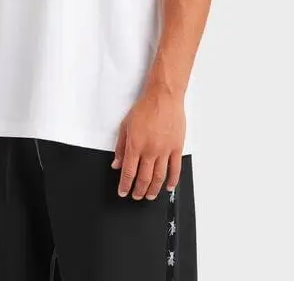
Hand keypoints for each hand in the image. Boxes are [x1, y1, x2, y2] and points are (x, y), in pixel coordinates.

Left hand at [111, 85, 184, 199]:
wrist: (163, 97)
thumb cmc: (145, 107)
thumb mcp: (125, 125)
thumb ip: (121, 147)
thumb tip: (116, 164)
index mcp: (136, 145)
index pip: (129, 173)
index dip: (125, 186)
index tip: (123, 192)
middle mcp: (150, 150)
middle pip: (144, 178)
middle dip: (138, 191)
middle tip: (136, 196)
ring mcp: (165, 150)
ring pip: (159, 177)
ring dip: (153, 190)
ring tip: (149, 196)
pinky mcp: (177, 147)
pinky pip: (175, 169)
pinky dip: (172, 181)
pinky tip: (168, 187)